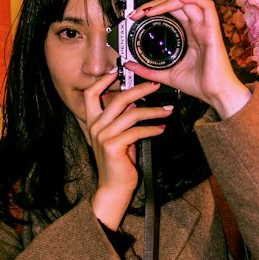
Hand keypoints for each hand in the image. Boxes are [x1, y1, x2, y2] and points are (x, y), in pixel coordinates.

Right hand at [84, 74, 172, 229]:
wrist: (113, 188)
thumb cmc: (118, 163)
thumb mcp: (119, 136)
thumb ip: (122, 119)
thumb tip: (134, 102)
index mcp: (92, 122)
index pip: (91, 94)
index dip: (103, 81)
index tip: (117, 71)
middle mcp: (95, 126)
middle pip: (118, 99)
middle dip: (139, 89)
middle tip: (156, 85)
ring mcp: (103, 136)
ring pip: (131, 114)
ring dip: (153, 110)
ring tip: (167, 110)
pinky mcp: (113, 146)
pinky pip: (137, 131)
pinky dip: (152, 129)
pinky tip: (161, 128)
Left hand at [125, 0, 249, 117]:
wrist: (216, 95)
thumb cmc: (200, 85)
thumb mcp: (166, 75)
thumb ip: (147, 69)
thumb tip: (129, 65)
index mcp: (188, 36)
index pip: (171, 13)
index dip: (154, 10)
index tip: (137, 17)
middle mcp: (197, 29)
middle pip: (176, 5)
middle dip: (155, 4)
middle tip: (138, 13)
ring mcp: (205, 28)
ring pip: (188, 2)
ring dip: (168, 1)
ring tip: (151, 10)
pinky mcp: (213, 31)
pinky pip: (207, 7)